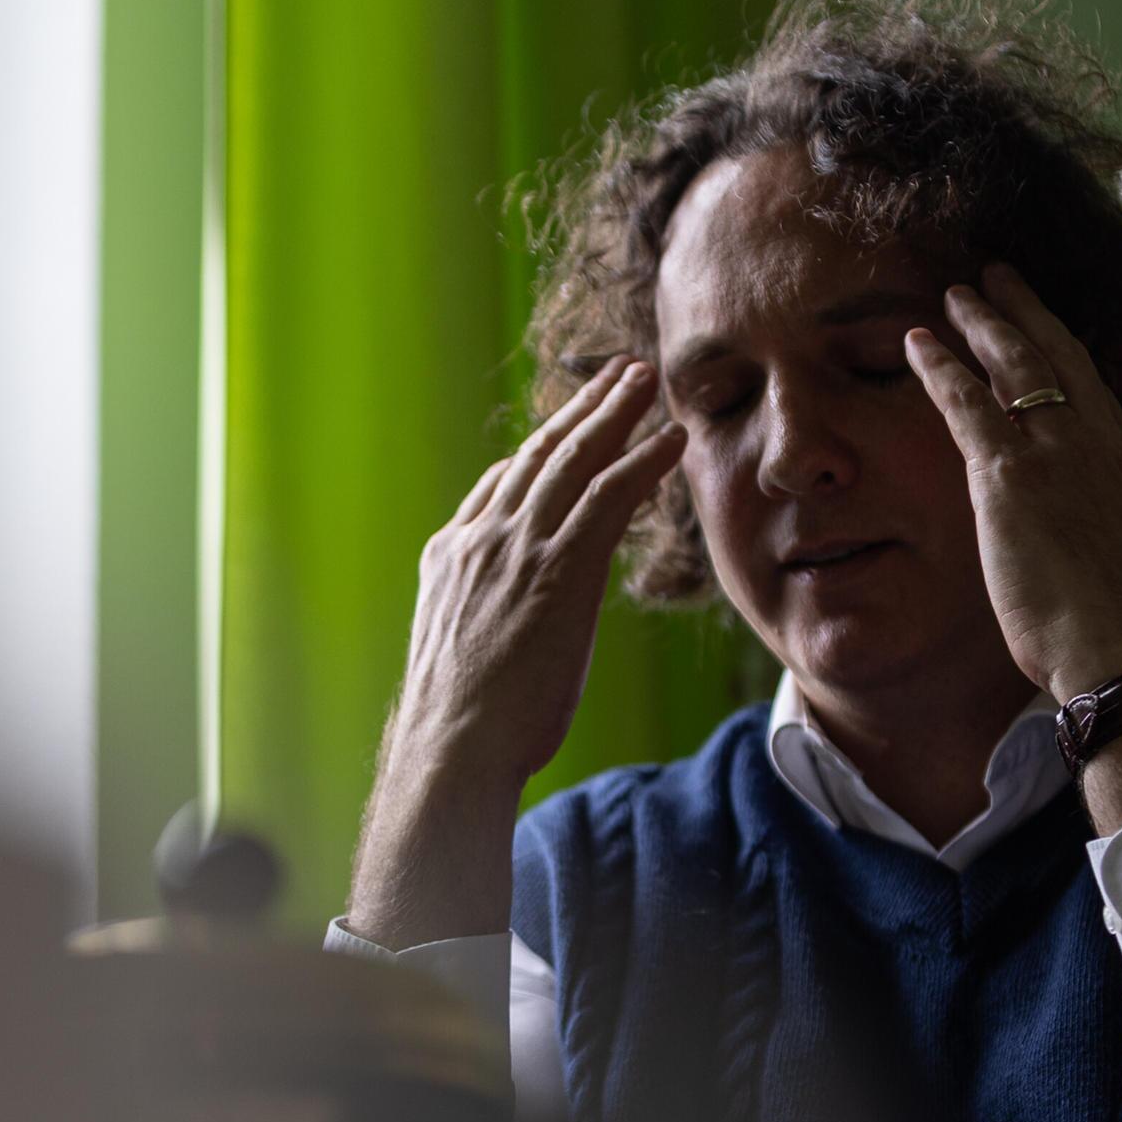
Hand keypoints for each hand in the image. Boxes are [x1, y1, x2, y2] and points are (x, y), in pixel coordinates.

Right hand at [347, 357, 686, 949]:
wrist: (451, 747)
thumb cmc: (457, 726)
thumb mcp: (459, 654)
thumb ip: (481, 619)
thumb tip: (506, 626)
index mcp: (450, 555)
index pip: (500, 484)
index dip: (541, 448)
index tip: (568, 425)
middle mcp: (480, 538)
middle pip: (540, 455)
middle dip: (583, 409)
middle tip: (618, 374)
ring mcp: (517, 548)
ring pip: (574, 460)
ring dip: (616, 413)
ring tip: (647, 381)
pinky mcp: (558, 568)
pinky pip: (608, 496)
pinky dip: (642, 461)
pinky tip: (671, 439)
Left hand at [903, 261, 1121, 704]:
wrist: (1119, 653)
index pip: (1099, 395)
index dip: (1073, 359)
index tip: (1050, 331)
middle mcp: (1100, 445)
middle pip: (1060, 358)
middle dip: (1027, 312)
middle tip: (997, 276)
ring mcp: (1055, 452)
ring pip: (1014, 366)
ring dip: (982, 323)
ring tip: (955, 293)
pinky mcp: (1008, 474)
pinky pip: (966, 404)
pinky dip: (940, 368)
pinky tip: (916, 344)